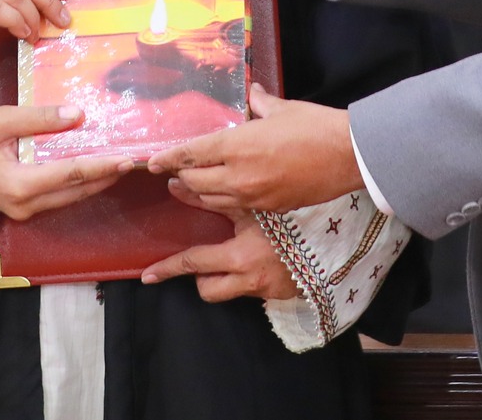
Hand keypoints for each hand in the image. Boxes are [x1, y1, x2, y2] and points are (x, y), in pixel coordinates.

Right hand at [0, 105, 131, 220]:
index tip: (128, 158)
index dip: (102, 165)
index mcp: (19, 184)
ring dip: (95, 182)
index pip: (72, 173)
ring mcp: (23, 211)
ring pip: (69, 198)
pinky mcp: (21, 208)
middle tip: (135, 162)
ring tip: (119, 165)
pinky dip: (78, 185)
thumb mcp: (0, 120)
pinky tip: (92, 171)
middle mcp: (25, 204)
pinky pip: (58, 198)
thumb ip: (39, 119)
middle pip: (76, 191)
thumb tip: (78, 115)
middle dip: (106, 177)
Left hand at [139, 181, 298, 300]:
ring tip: (222, 257)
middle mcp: (249, 278)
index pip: (194, 263)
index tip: (149, 275)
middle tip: (173, 269)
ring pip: (223, 293)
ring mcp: (262, 290)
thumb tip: (176, 186)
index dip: (168, 269)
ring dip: (216, 279)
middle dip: (193, 276)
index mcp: (241, 255)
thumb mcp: (251, 205)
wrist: (332, 240)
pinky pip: (244, 291)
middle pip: (206, 288)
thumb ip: (212, 199)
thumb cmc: (289, 215)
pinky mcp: (274, 295)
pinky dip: (240, 277)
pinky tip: (249, 259)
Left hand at [147, 86, 361, 212]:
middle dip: (180, 177)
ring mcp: (254, 196)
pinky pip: (235, 208)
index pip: (191, 154)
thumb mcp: (283, 109)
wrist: (349, 157)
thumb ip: (261, 104)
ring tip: (187, 186)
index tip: (152, 161)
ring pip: (212, 199)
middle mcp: (239, 174)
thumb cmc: (316, 127)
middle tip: (170, 172)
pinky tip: (222, 195)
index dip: (168, 158)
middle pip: (195, 182)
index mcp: (237, 145)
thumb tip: (253, 94)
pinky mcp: (269, 209)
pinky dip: (222, 202)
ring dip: (196, 193)